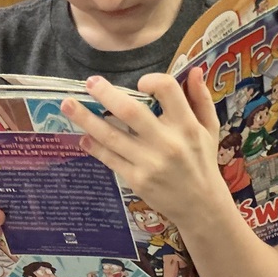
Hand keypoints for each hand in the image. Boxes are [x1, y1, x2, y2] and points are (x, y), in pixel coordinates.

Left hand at [60, 68, 221, 228]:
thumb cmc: (203, 162)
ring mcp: (149, 162)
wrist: (201, 206)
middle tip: (89, 82)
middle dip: (106, 94)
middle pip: (131, 111)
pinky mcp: (137, 180)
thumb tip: (193, 69)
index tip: (141, 83)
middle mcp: (167, 142)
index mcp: (187, 125)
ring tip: (67, 104)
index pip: (167, 90)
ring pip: (112, 136)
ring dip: (86, 119)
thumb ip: (201, 98)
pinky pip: (110, 158)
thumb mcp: (210, 129)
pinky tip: (83, 136)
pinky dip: (94, 146)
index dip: (151, 80)